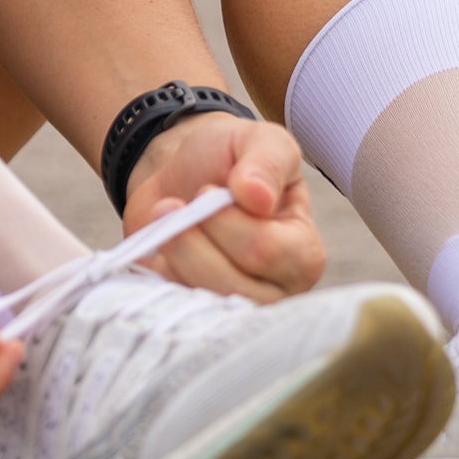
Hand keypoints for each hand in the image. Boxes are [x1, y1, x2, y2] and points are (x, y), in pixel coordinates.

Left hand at [122, 111, 325, 300]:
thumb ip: (267, 161)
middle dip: (191, 237)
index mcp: (303, 254)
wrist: (180, 177)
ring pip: (198, 298)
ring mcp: (235, 310)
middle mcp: (276, 292)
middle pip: (230, 283)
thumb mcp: (257, 141)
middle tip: (174, 204)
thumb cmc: (227, 160)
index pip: (262, 251)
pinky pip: (168, 305)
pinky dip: (155, 272)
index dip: (224, 219)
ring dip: (171, 251)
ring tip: (164, 216)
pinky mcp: (195, 317)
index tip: (207, 190)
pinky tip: (158, 246)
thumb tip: (258, 197)